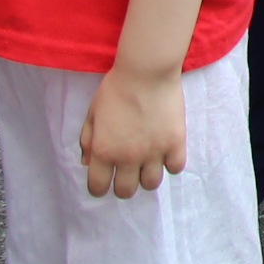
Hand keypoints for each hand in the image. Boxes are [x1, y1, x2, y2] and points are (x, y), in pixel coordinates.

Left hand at [78, 64, 188, 197]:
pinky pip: (175, 167)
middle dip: (124, 184)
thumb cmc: (115, 89)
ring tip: (148, 161)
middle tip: (127, 170)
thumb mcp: (92, 113)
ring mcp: (153, 152)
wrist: (146, 71)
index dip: (99, 186)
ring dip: (147, 175)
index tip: (104, 179)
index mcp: (103, 151)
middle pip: (125, 191)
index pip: (98, 188)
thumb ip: (88, 140)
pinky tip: (166, 151)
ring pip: (151, 184)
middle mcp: (127, 158)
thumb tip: (88, 163)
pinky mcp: (175, 143)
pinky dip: (171, 163)